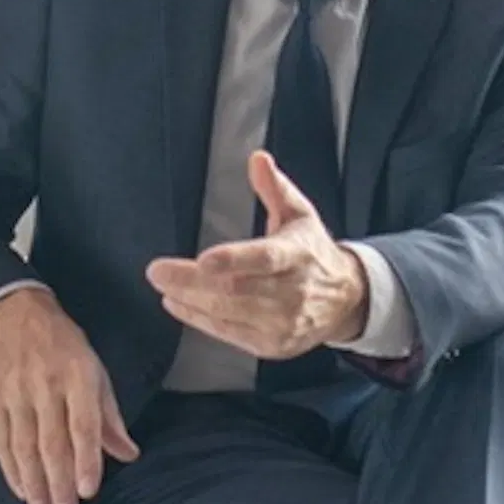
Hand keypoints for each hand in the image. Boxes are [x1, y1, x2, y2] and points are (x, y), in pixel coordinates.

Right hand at [0, 285, 136, 503]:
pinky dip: (10, 468)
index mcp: (78, 375)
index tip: (88, 491)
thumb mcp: (95, 371)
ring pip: (24, 445)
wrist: (16, 313)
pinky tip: (21, 489)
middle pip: (52, 442)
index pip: (83, 425)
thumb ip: (109, 416)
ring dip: (33, 482)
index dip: (86, 461)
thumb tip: (128, 453)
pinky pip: (0, 440)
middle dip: (59, 483)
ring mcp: (15, 391)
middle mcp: (45, 384)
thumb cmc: (63, 346)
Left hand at [143, 152, 370, 363]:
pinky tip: (178, 304)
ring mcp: (283, 322)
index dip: (233, 260)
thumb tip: (257, 158)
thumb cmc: (313, 252)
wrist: (346, 300)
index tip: (203, 259)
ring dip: (189, 300)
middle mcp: (292, 291)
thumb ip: (275, 187)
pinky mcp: (272, 345)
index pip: (265, 259)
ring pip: (229, 313)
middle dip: (191, 281)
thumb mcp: (300, 214)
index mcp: (298, 255)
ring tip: (163, 286)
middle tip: (158, 272)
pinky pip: (229, 334)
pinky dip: (199, 319)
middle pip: (236, 290)